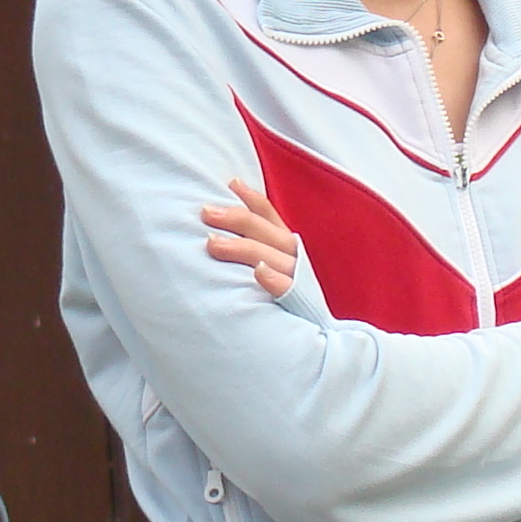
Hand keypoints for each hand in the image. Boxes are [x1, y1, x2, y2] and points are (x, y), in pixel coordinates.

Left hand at [201, 178, 298, 298]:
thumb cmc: (282, 298)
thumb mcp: (272, 265)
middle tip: (205, 212)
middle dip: (235, 218)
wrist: (315, 338)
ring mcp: (296, 279)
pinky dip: (273, 279)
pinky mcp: (298, 303)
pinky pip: (287, 289)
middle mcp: (293, 257)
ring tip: (212, 244)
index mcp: (287, 245)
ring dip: (243, 247)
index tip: (229, 183)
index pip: (270, 215)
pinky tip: (258, 272)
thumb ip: (255, 245)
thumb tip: (220, 222)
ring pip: (270, 256)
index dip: (251, 198)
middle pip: (265, 231)